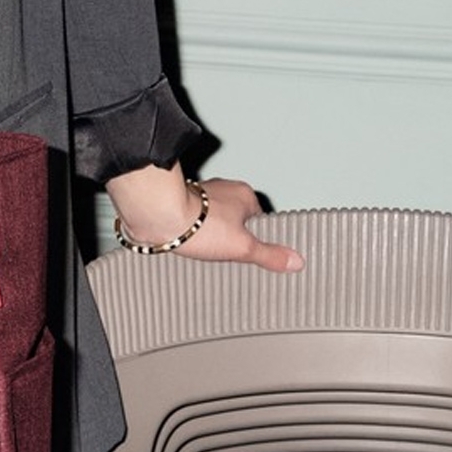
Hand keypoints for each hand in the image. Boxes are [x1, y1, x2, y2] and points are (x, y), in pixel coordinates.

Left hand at [106, 165, 302, 273]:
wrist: (157, 215)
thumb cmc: (197, 224)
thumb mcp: (243, 247)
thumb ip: (269, 255)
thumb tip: (294, 261)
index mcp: (244, 194)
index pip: (260, 220)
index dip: (257, 239)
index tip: (254, 252)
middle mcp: (222, 190)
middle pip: (237, 220)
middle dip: (232, 238)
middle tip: (228, 253)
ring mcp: (200, 196)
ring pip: (214, 220)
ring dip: (211, 235)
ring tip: (207, 249)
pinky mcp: (180, 204)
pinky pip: (195, 222)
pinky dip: (194, 233)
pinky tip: (190, 245)